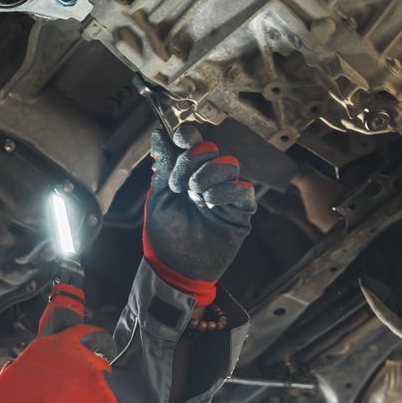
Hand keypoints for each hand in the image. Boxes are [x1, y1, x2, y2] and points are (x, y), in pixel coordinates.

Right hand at [0, 324, 121, 402]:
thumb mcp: (7, 379)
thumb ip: (25, 368)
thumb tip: (24, 370)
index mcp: (54, 346)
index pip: (82, 332)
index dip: (86, 338)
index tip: (90, 343)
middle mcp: (79, 358)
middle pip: (94, 361)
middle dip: (84, 375)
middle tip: (69, 393)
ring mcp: (95, 382)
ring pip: (97, 387)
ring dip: (85, 399)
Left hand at [142, 127, 256, 304]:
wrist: (175, 267)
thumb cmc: (166, 236)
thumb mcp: (159, 196)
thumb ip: (165, 166)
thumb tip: (158, 135)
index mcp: (188, 173)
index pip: (196, 142)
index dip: (190, 135)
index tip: (180, 140)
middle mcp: (208, 180)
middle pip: (211, 150)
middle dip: (192, 161)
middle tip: (179, 185)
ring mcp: (225, 195)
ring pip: (228, 164)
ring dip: (207, 175)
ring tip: (194, 196)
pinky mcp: (240, 212)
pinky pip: (242, 190)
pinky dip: (224, 191)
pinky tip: (209, 203)